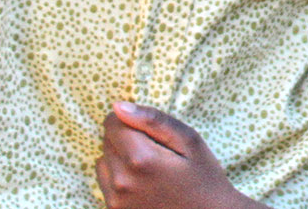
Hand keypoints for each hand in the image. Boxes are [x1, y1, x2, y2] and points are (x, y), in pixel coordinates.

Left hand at [97, 102, 253, 208]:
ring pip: (103, 162)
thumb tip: (119, 106)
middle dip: (126, 139)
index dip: (129, 119)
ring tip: (149, 168)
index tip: (149, 129)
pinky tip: (144, 184)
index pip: (112, 123)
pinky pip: (105, 184)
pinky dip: (119, 178)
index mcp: (141, 159)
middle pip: (107, 142)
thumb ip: (153, 120)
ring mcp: (116, 201)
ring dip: (119, 159)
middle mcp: (121, 182)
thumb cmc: (204, 179)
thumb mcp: (189, 141)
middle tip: (156, 151)